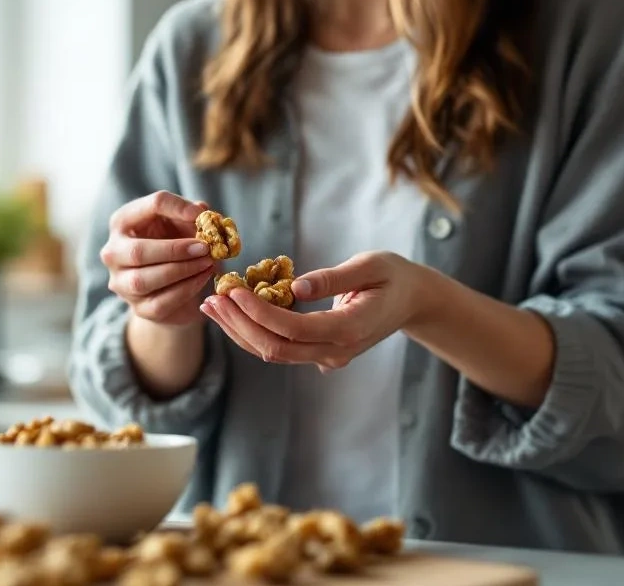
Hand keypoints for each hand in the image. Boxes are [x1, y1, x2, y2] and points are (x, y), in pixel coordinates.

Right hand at [101, 191, 216, 326]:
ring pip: (143, 280)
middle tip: (205, 247)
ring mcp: (121, 283)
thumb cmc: (176, 244)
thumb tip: (203, 213)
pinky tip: (203, 277)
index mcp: (123, 221)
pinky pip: (160, 303)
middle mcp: (113, 252)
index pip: (149, 206)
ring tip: (208, 262)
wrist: (173, 284)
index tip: (201, 215)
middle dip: (175, 250)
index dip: (178, 208)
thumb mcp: (183, 224)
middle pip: (137, 251)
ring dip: (182, 270)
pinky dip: (186, 289)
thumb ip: (193, 215)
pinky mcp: (138, 308)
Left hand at [200, 251, 436, 369]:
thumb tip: (294, 286)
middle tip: (213, 298)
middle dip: (240, 324)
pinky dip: (252, 331)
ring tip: (211, 305)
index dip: (260, 312)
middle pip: (277, 348)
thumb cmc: (393, 276)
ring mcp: (327, 357)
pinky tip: (231, 313)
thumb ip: (333, 278)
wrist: (411, 301)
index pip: (294, 330)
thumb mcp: (371, 266)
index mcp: (351, 329)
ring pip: (273, 353)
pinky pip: (279, 347)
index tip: (235, 290)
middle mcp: (336, 351)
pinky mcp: (319, 353)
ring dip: (239, 330)